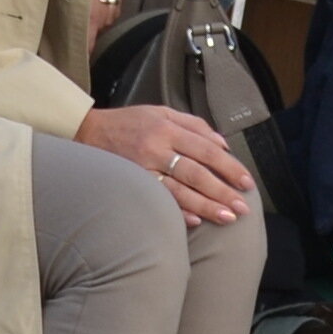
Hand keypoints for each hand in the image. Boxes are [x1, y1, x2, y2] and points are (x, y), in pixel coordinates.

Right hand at [78, 102, 253, 226]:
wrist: (86, 132)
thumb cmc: (129, 123)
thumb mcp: (161, 112)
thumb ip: (193, 125)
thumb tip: (222, 143)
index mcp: (167, 129)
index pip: (206, 149)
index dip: (228, 166)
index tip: (246, 182)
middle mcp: (156, 148)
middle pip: (197, 172)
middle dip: (223, 191)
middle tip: (243, 206)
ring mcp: (142, 168)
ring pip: (180, 190)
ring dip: (206, 205)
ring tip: (227, 218)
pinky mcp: (132, 183)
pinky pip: (158, 200)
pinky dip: (178, 211)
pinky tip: (195, 221)